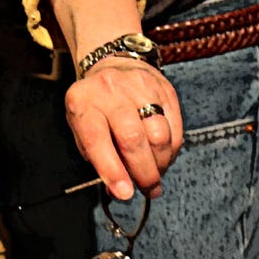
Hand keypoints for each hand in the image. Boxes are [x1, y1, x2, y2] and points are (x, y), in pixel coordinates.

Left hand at [64, 58, 181, 200]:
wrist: (113, 64)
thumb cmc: (96, 105)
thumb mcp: (82, 126)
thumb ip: (97, 157)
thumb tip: (119, 190)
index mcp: (83, 101)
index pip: (96, 138)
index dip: (111, 169)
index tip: (124, 193)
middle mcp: (110, 91)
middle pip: (133, 139)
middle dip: (144, 173)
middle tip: (148, 189)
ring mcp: (138, 87)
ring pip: (159, 135)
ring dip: (161, 163)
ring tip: (156, 171)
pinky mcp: (164, 88)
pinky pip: (176, 128)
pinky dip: (172, 149)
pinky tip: (163, 154)